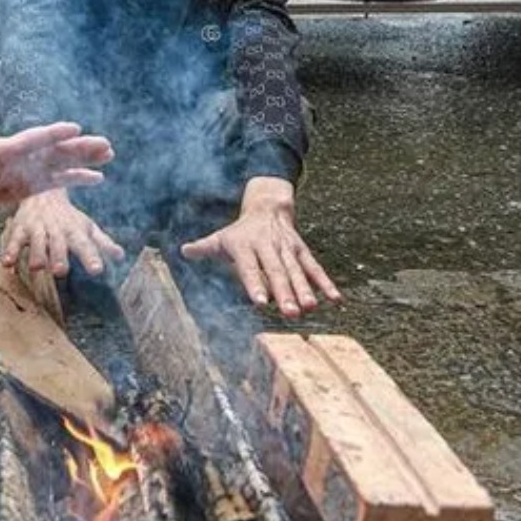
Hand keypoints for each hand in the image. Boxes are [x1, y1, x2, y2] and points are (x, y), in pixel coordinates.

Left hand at [0, 122, 112, 205]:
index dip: (53, 134)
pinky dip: (78, 178)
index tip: (74, 128)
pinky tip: (98, 177)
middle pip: (56, 149)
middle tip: (105, 143)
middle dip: (79, 147)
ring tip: (109, 153)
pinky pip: (60, 180)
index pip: (33, 140)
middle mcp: (26, 156)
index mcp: (8, 149)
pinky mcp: (36, 184)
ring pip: (64, 162)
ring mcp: (33, 169)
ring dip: (86, 158)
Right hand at [0, 189, 124, 276]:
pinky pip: (14, 240)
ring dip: (36, 253)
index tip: (97, 270)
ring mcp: (37, 229)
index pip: (85, 245)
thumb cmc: (67, 217)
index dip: (90, 257)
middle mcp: (56, 230)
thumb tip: (121, 256)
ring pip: (36, 242)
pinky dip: (10, 251)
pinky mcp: (20, 229)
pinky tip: (7, 263)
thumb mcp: (86, 227)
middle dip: (59, 256)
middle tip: (60, 271)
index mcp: (74, 231)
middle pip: (58, 244)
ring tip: (36, 267)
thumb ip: (102, 243)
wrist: (42, 190)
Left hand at [180, 177, 340, 317]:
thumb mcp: (220, 237)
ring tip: (310, 308)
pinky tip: (336, 300)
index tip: (259, 302)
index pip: (250, 266)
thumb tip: (184, 250)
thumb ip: (204, 247)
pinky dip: (326, 283)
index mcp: (246, 245)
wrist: (267, 208)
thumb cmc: (239, 232)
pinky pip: (315, 268)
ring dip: (305, 290)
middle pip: (276, 271)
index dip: (254, 283)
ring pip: (297, 271)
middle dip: (284, 292)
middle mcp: (268, 247)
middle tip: (289, 313)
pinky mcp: (302, 251)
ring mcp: (287, 249)